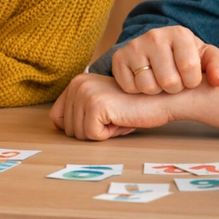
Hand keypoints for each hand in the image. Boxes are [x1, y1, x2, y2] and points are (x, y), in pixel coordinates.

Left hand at [51, 73, 175, 140]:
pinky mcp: (96, 105)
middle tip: (115, 117)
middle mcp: (76, 84)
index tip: (102, 116)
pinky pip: (93, 136)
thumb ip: (80, 111)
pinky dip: (109, 135)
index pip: (57, 119)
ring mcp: (85, 93)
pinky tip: (121, 120)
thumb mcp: (100, 105)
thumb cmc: (134, 106)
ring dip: (102, 133)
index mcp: (76, 82)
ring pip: (80, 135)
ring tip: (119, 117)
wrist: (161, 99)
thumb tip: (59, 127)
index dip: (80, 127)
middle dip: (93, 131)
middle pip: (68, 130)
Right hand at [109, 25, 218, 95]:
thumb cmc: (186, 56)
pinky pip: (130, 87)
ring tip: (159, 80)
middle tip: (174, 81)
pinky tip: (145, 79)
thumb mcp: (206, 58)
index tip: (190, 78)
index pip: (190, 70)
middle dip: (174, 89)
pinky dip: (138, 90)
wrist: (157, 50)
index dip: (192, 82)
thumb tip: (218, 82)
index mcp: (179, 33)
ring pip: (148, 87)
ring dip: (156, 91)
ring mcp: (134, 46)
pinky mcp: (119, 58)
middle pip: (169, 82)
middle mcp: (155, 35)